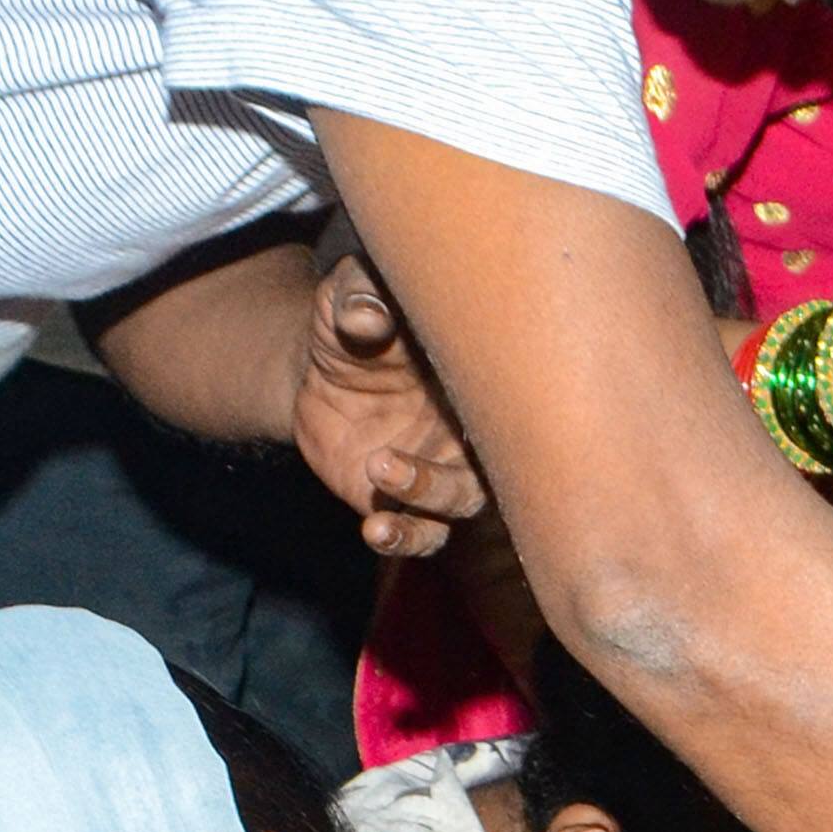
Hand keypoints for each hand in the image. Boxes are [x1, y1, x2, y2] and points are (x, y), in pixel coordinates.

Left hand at [294, 254, 488, 562]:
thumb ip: (360, 297)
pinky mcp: (406, 501)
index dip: (504, 400)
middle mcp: (472, 429)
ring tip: (378, 470)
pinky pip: (421, 534)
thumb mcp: (349, 293)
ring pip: (461, 502)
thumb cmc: (353, 317)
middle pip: (497, 462)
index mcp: (478, 377)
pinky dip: (404, 537)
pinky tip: (375, 531)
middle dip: (459, 460)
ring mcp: (443, 469)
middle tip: (397, 450)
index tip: (469, 394)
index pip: (512, 394)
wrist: (320, 366)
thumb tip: (367, 317)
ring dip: (427, 496)